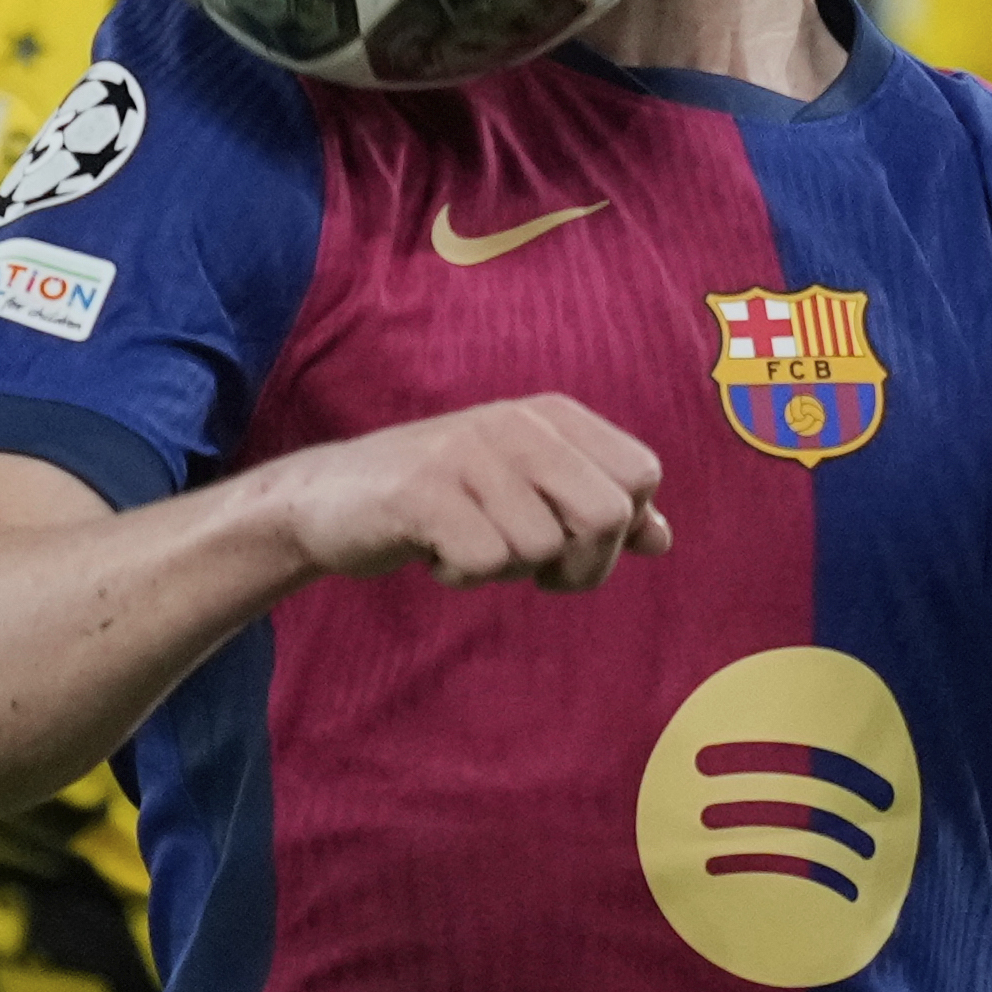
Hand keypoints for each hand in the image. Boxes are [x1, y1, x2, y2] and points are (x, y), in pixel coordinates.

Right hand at [273, 395, 673, 591]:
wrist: (328, 499)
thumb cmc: (443, 499)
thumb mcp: (526, 492)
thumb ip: (595, 508)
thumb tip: (662, 538)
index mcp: (553, 415)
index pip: (641, 475)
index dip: (618, 529)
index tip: (568, 538)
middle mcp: (517, 422)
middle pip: (608, 514)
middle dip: (579, 565)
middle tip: (529, 567)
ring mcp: (470, 453)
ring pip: (543, 548)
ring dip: (506, 570)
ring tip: (464, 542)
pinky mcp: (423, 492)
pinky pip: (485, 562)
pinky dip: (462, 576)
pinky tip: (434, 552)